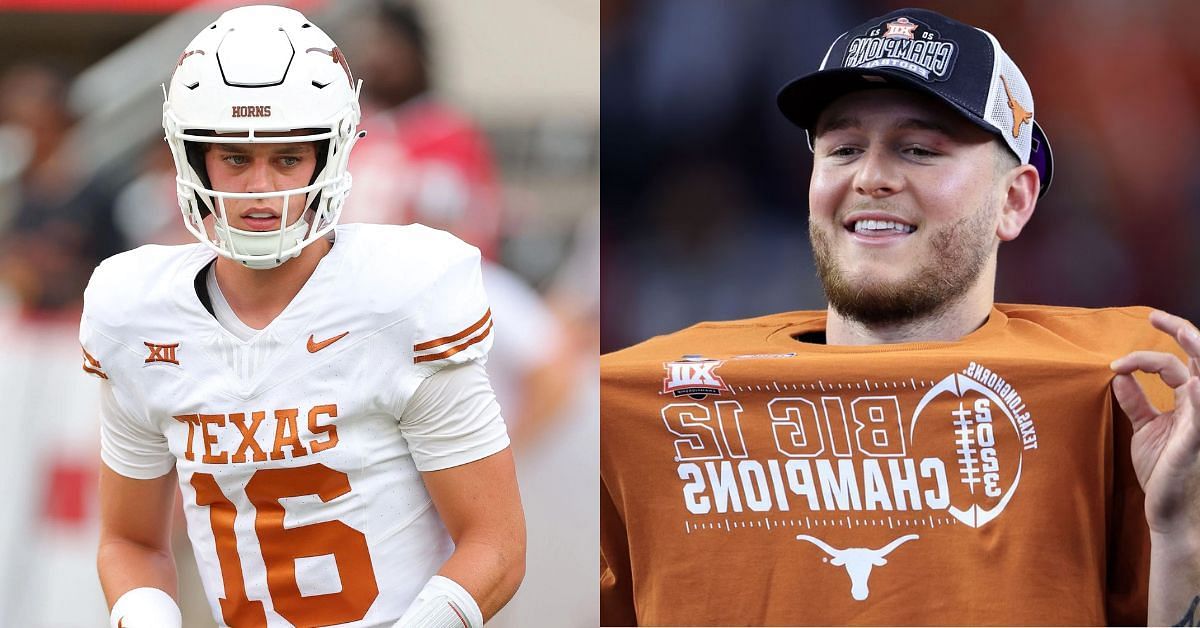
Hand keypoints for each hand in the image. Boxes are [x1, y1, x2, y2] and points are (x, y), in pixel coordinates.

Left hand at [1110, 310, 1199, 533]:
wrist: (1169, 510)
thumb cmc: (1163, 471)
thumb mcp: (1146, 429)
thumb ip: (1136, 401)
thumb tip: (1119, 374)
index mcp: (1189, 402)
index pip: (1178, 364)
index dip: (1150, 352)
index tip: (1118, 359)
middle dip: (1185, 332)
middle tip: (1157, 316)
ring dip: (1197, 352)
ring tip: (1179, 331)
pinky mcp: (1197, 440)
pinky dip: (1199, 396)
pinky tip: (1193, 383)